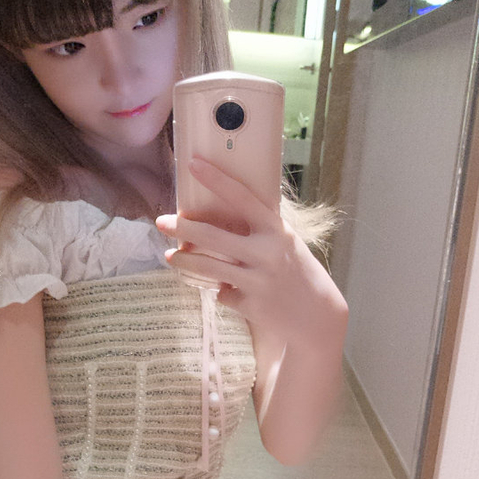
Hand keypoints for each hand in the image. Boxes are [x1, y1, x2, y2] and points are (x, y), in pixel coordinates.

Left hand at [155, 157, 345, 349]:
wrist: (317, 315)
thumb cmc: (297, 272)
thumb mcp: (285, 243)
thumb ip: (257, 232)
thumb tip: (217, 221)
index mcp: (275, 230)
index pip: (242, 197)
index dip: (216, 179)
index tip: (193, 164)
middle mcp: (267, 253)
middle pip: (212, 236)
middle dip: (181, 227)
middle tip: (161, 222)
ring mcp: (258, 280)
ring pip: (209, 267)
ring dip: (185, 261)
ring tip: (171, 258)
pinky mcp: (251, 305)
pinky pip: (224, 295)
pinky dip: (224, 292)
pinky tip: (232, 292)